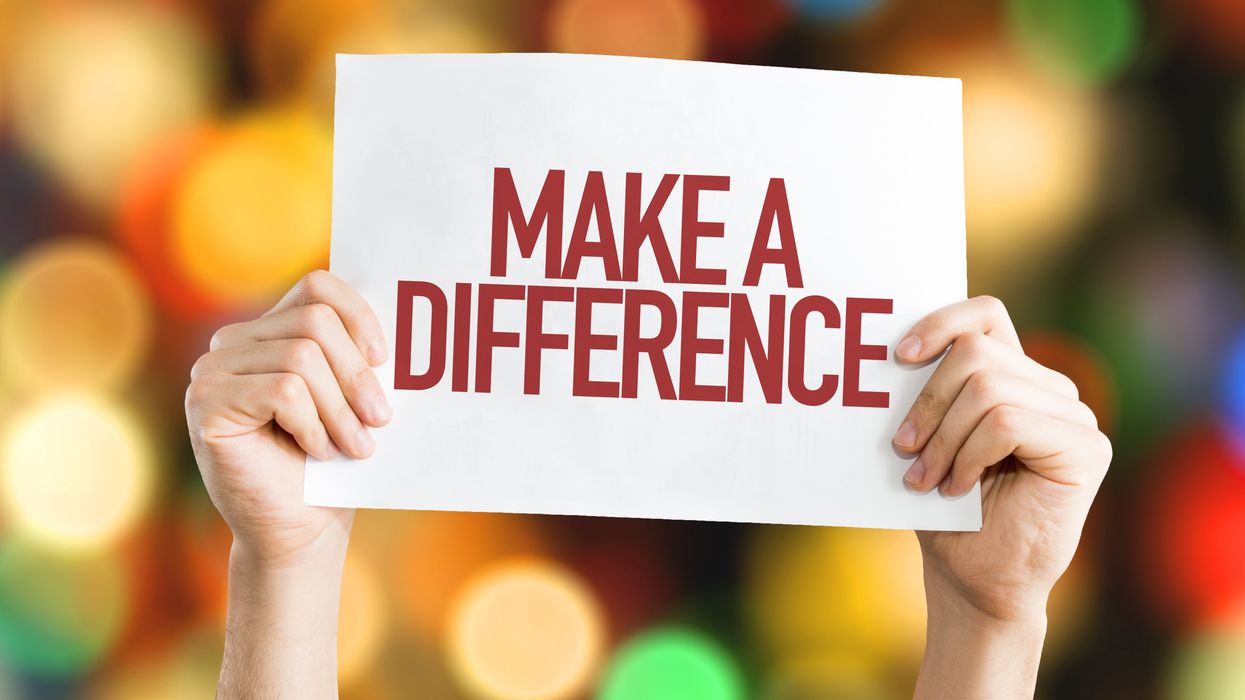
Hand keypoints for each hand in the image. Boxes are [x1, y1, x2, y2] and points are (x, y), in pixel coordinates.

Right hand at [185, 269, 390, 565]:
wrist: (300, 531)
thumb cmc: (333, 464)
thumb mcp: (352, 398)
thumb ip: (359, 355)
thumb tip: (405, 318)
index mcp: (269, 332)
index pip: (317, 286)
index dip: (359, 315)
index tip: (386, 359)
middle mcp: (232, 343)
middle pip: (315, 322)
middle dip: (358, 374)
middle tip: (380, 419)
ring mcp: (211, 372)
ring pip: (302, 358)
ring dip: (340, 409)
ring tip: (355, 446)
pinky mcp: (206, 405)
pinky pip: (283, 392)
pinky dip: (313, 424)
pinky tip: (317, 452)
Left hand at [894, 296, 1110, 697]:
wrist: (974, 580)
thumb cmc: (943, 510)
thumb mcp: (925, 438)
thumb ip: (924, 391)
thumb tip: (887, 348)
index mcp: (1014, 375)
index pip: (984, 315)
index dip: (940, 322)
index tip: (898, 357)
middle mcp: (1050, 388)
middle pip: (975, 353)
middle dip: (926, 402)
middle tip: (903, 448)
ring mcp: (1074, 416)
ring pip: (988, 389)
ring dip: (944, 438)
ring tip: (927, 477)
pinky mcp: (1086, 448)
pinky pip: (1008, 423)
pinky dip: (970, 455)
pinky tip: (958, 487)